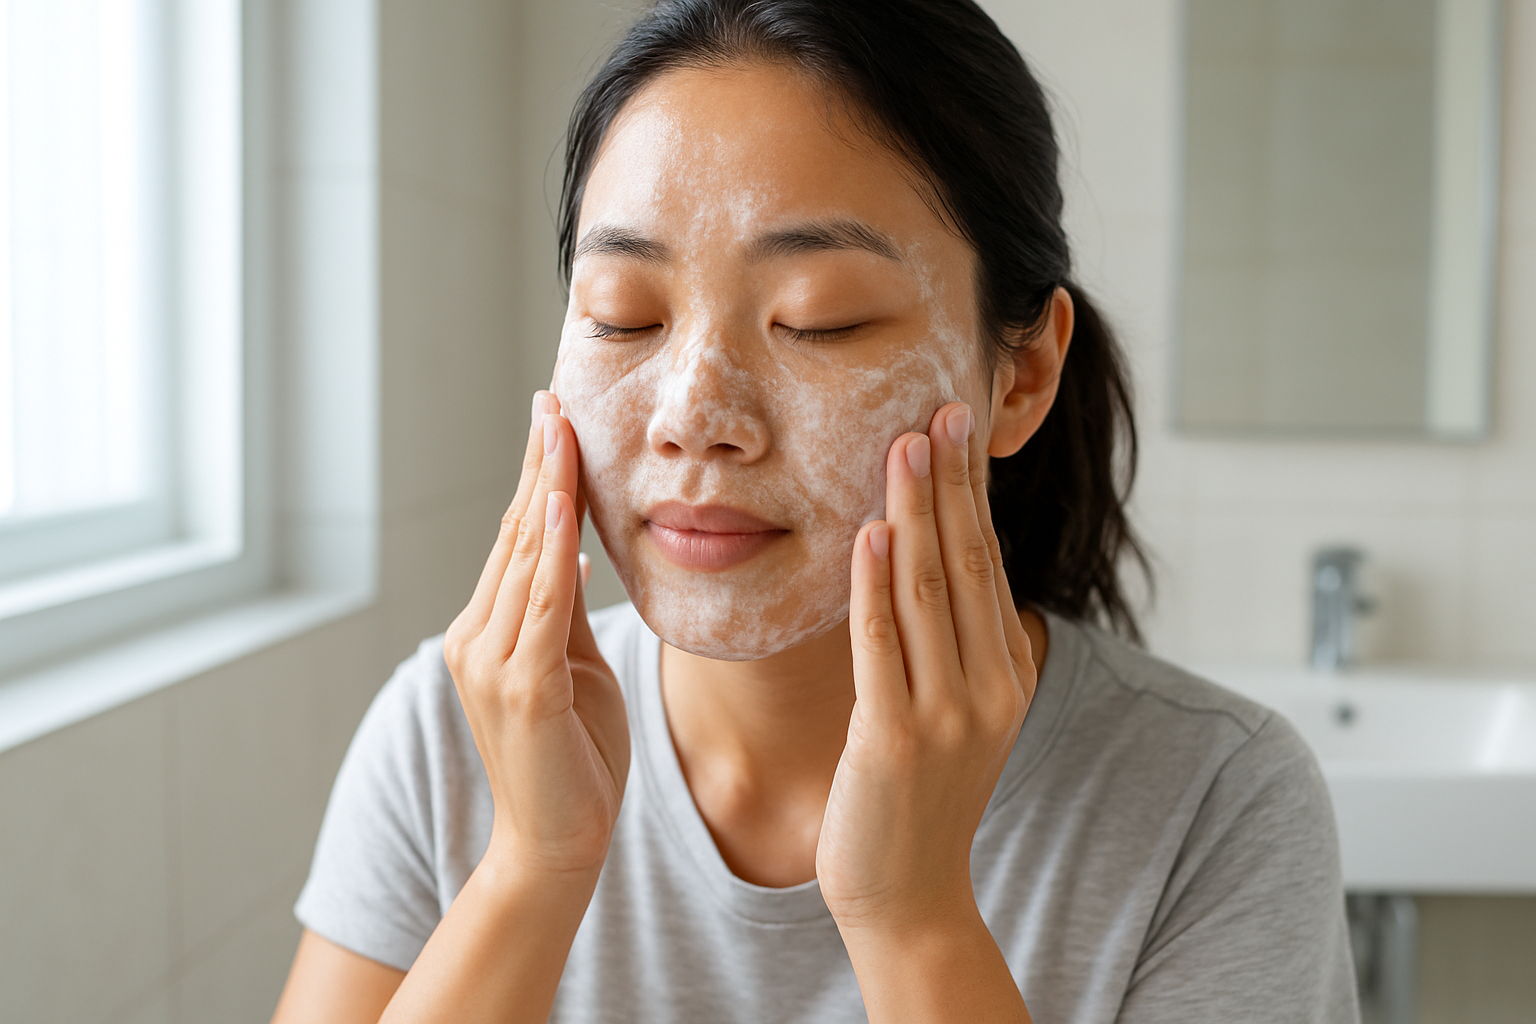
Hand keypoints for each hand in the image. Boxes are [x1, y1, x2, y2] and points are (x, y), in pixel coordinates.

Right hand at [442, 391, 629, 881]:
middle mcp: (477, 638)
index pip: (518, 539)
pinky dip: (553, 553)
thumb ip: (564, 609)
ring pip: (525, 559)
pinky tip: (562, 506)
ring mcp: (492, 663)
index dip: (536, 477)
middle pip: (516, 535)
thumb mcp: (571, 667)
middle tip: (553, 400)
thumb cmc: (575, 757)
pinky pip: (542, 606)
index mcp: (488, 631)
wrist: (559, 844)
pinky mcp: (521, 689)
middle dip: (539, 465)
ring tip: (560, 429)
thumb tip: (577, 547)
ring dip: (546, 490)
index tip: (551, 418)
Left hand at [816, 401, 1035, 933]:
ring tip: (904, 446)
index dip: (972, 493)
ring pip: (929, 589)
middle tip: (938, 410)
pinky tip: (867, 532)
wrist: (909, 895)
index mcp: (1007, 671)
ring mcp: (948, 712)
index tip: (958, 430)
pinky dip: (875, 584)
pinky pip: (883, 644)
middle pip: (967, 562)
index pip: (986, 562)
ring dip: (915, 511)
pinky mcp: (898, 738)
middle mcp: (990, 685)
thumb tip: (932, 563)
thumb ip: (955, 645)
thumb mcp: (959, 713)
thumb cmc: (919, 797)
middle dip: (951, 482)